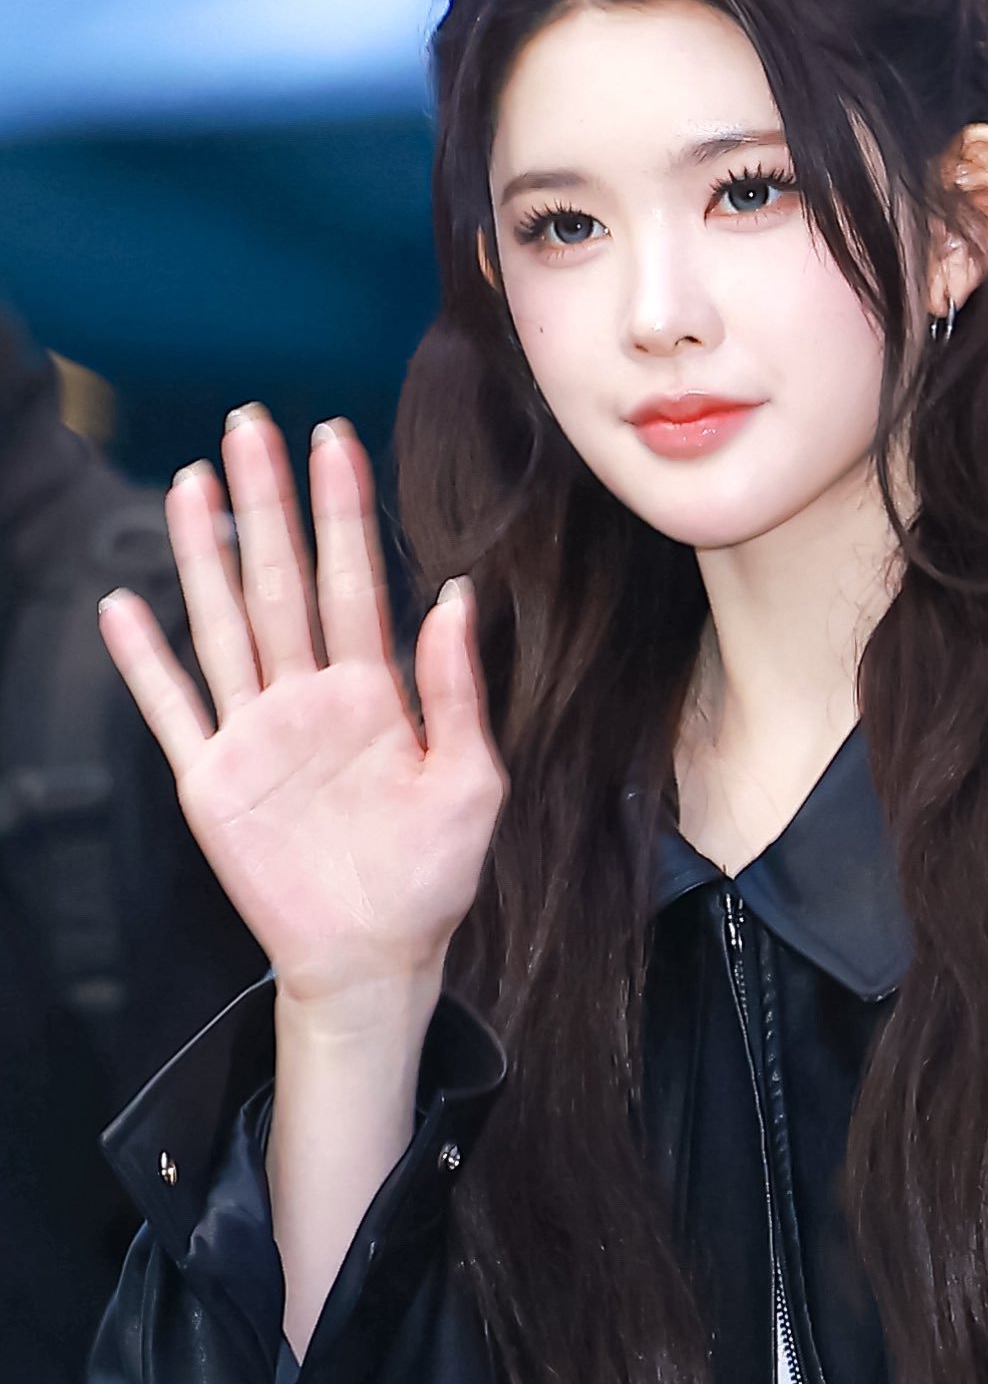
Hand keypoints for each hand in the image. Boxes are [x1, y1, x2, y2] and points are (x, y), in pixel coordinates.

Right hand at [99, 410, 505, 1025]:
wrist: (378, 959)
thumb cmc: (433, 877)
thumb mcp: (470, 784)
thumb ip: (456, 693)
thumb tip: (454, 598)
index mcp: (375, 695)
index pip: (355, 584)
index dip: (344, 514)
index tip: (333, 439)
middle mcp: (308, 698)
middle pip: (281, 582)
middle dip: (267, 503)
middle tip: (250, 424)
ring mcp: (256, 734)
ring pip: (224, 625)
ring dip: (203, 556)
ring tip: (189, 483)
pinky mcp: (214, 780)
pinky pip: (174, 710)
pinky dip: (147, 663)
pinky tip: (122, 609)